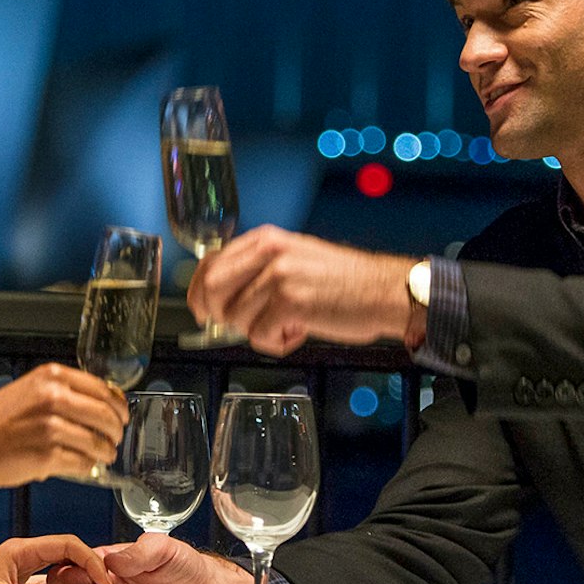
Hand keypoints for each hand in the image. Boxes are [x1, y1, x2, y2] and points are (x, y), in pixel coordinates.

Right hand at [0, 363, 127, 487]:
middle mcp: (54, 397)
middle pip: (107, 415)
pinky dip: (88, 467)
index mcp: (50, 377)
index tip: (121, 414)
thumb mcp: (27, 391)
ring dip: (106, 452)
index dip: (118, 405)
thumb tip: (94, 405)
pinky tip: (85, 466)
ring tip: (103, 456)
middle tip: (114, 438)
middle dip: (116, 430)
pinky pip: (83, 463)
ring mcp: (52, 427)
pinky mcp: (48, 456)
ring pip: (98, 442)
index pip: (103, 388)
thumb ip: (59, 393)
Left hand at [188, 225, 411, 355]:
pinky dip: (277, 344)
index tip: (201, 311)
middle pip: (212, 288)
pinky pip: (259, 336)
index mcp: (266, 239)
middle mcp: (268, 252)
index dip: (198, 291)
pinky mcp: (290, 302)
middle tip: (244, 326)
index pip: (210, 262)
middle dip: (219, 315)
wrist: (386, 291)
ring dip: (260, 332)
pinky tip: (300, 333)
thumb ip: (259, 270)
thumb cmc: (343, 283)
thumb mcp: (295, 260)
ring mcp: (278, 275)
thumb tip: (221, 299)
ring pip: (237, 318)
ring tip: (292, 325)